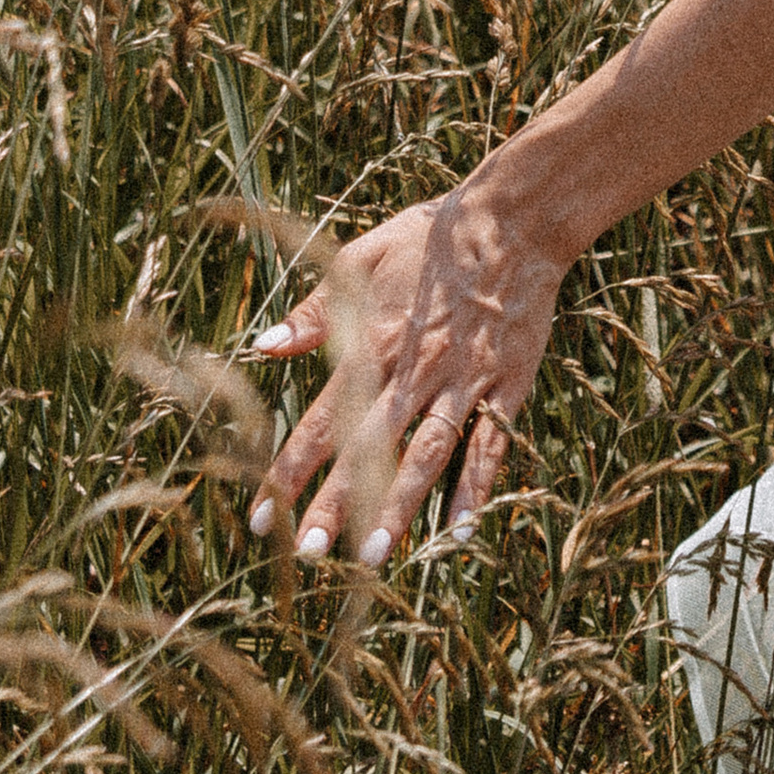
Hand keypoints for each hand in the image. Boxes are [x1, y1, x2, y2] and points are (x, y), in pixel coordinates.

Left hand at [245, 181, 564, 568]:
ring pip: (426, 453)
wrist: (512, 219)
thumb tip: (262, 348)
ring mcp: (462, 380)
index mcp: (371, 343)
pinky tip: (459, 531)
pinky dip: (475, 487)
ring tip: (372, 554)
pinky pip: (490, 443)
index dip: (290, 471)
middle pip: (368, 447)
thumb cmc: (432, 237)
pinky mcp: (506, 383)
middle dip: (337, 502)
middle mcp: (413, 370)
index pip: (322, 420)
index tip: (261, 519)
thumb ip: (314, 310)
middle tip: (309, 554)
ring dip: (398, 506)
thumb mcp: (361, 258)